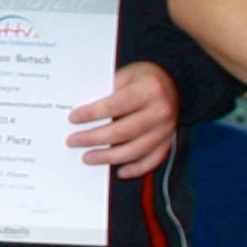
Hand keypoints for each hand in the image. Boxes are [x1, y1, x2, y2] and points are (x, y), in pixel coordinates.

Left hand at [68, 61, 181, 175]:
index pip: (115, 105)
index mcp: (149, 90)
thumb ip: (108, 92)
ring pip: (135, 150)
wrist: (173, 83)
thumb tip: (82, 115)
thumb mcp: (126, 75)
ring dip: (109, 157)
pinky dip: (137, 168)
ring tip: (88, 157)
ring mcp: (167, 129)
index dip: (92, 114)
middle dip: (94, 138)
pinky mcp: (170, 141)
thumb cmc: (143, 79)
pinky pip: (153, 160)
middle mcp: (161, 111)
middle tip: (73, 141)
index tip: (73, 118)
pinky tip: (120, 171)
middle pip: (123, 131)